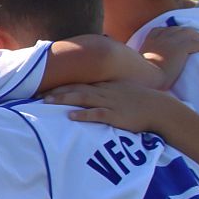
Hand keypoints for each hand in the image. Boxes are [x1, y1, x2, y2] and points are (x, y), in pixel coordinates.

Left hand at [49, 81, 186, 134]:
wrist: (160, 108)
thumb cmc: (141, 101)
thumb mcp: (122, 90)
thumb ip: (107, 89)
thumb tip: (93, 90)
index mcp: (106, 86)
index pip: (79, 82)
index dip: (61, 83)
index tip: (45, 85)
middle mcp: (104, 92)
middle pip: (76, 88)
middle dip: (57, 90)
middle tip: (38, 92)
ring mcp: (110, 103)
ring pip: (82, 98)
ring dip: (64, 99)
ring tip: (47, 101)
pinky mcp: (116, 116)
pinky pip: (97, 114)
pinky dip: (83, 114)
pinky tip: (70, 116)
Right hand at [140, 26, 198, 86]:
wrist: (148, 77)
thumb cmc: (144, 76)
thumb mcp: (141, 63)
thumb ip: (145, 59)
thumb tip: (149, 64)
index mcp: (150, 41)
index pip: (160, 30)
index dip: (171, 31)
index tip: (177, 35)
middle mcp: (160, 38)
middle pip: (177, 29)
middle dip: (187, 32)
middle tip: (196, 37)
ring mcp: (170, 42)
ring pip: (188, 34)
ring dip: (198, 37)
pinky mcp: (180, 48)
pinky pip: (196, 44)